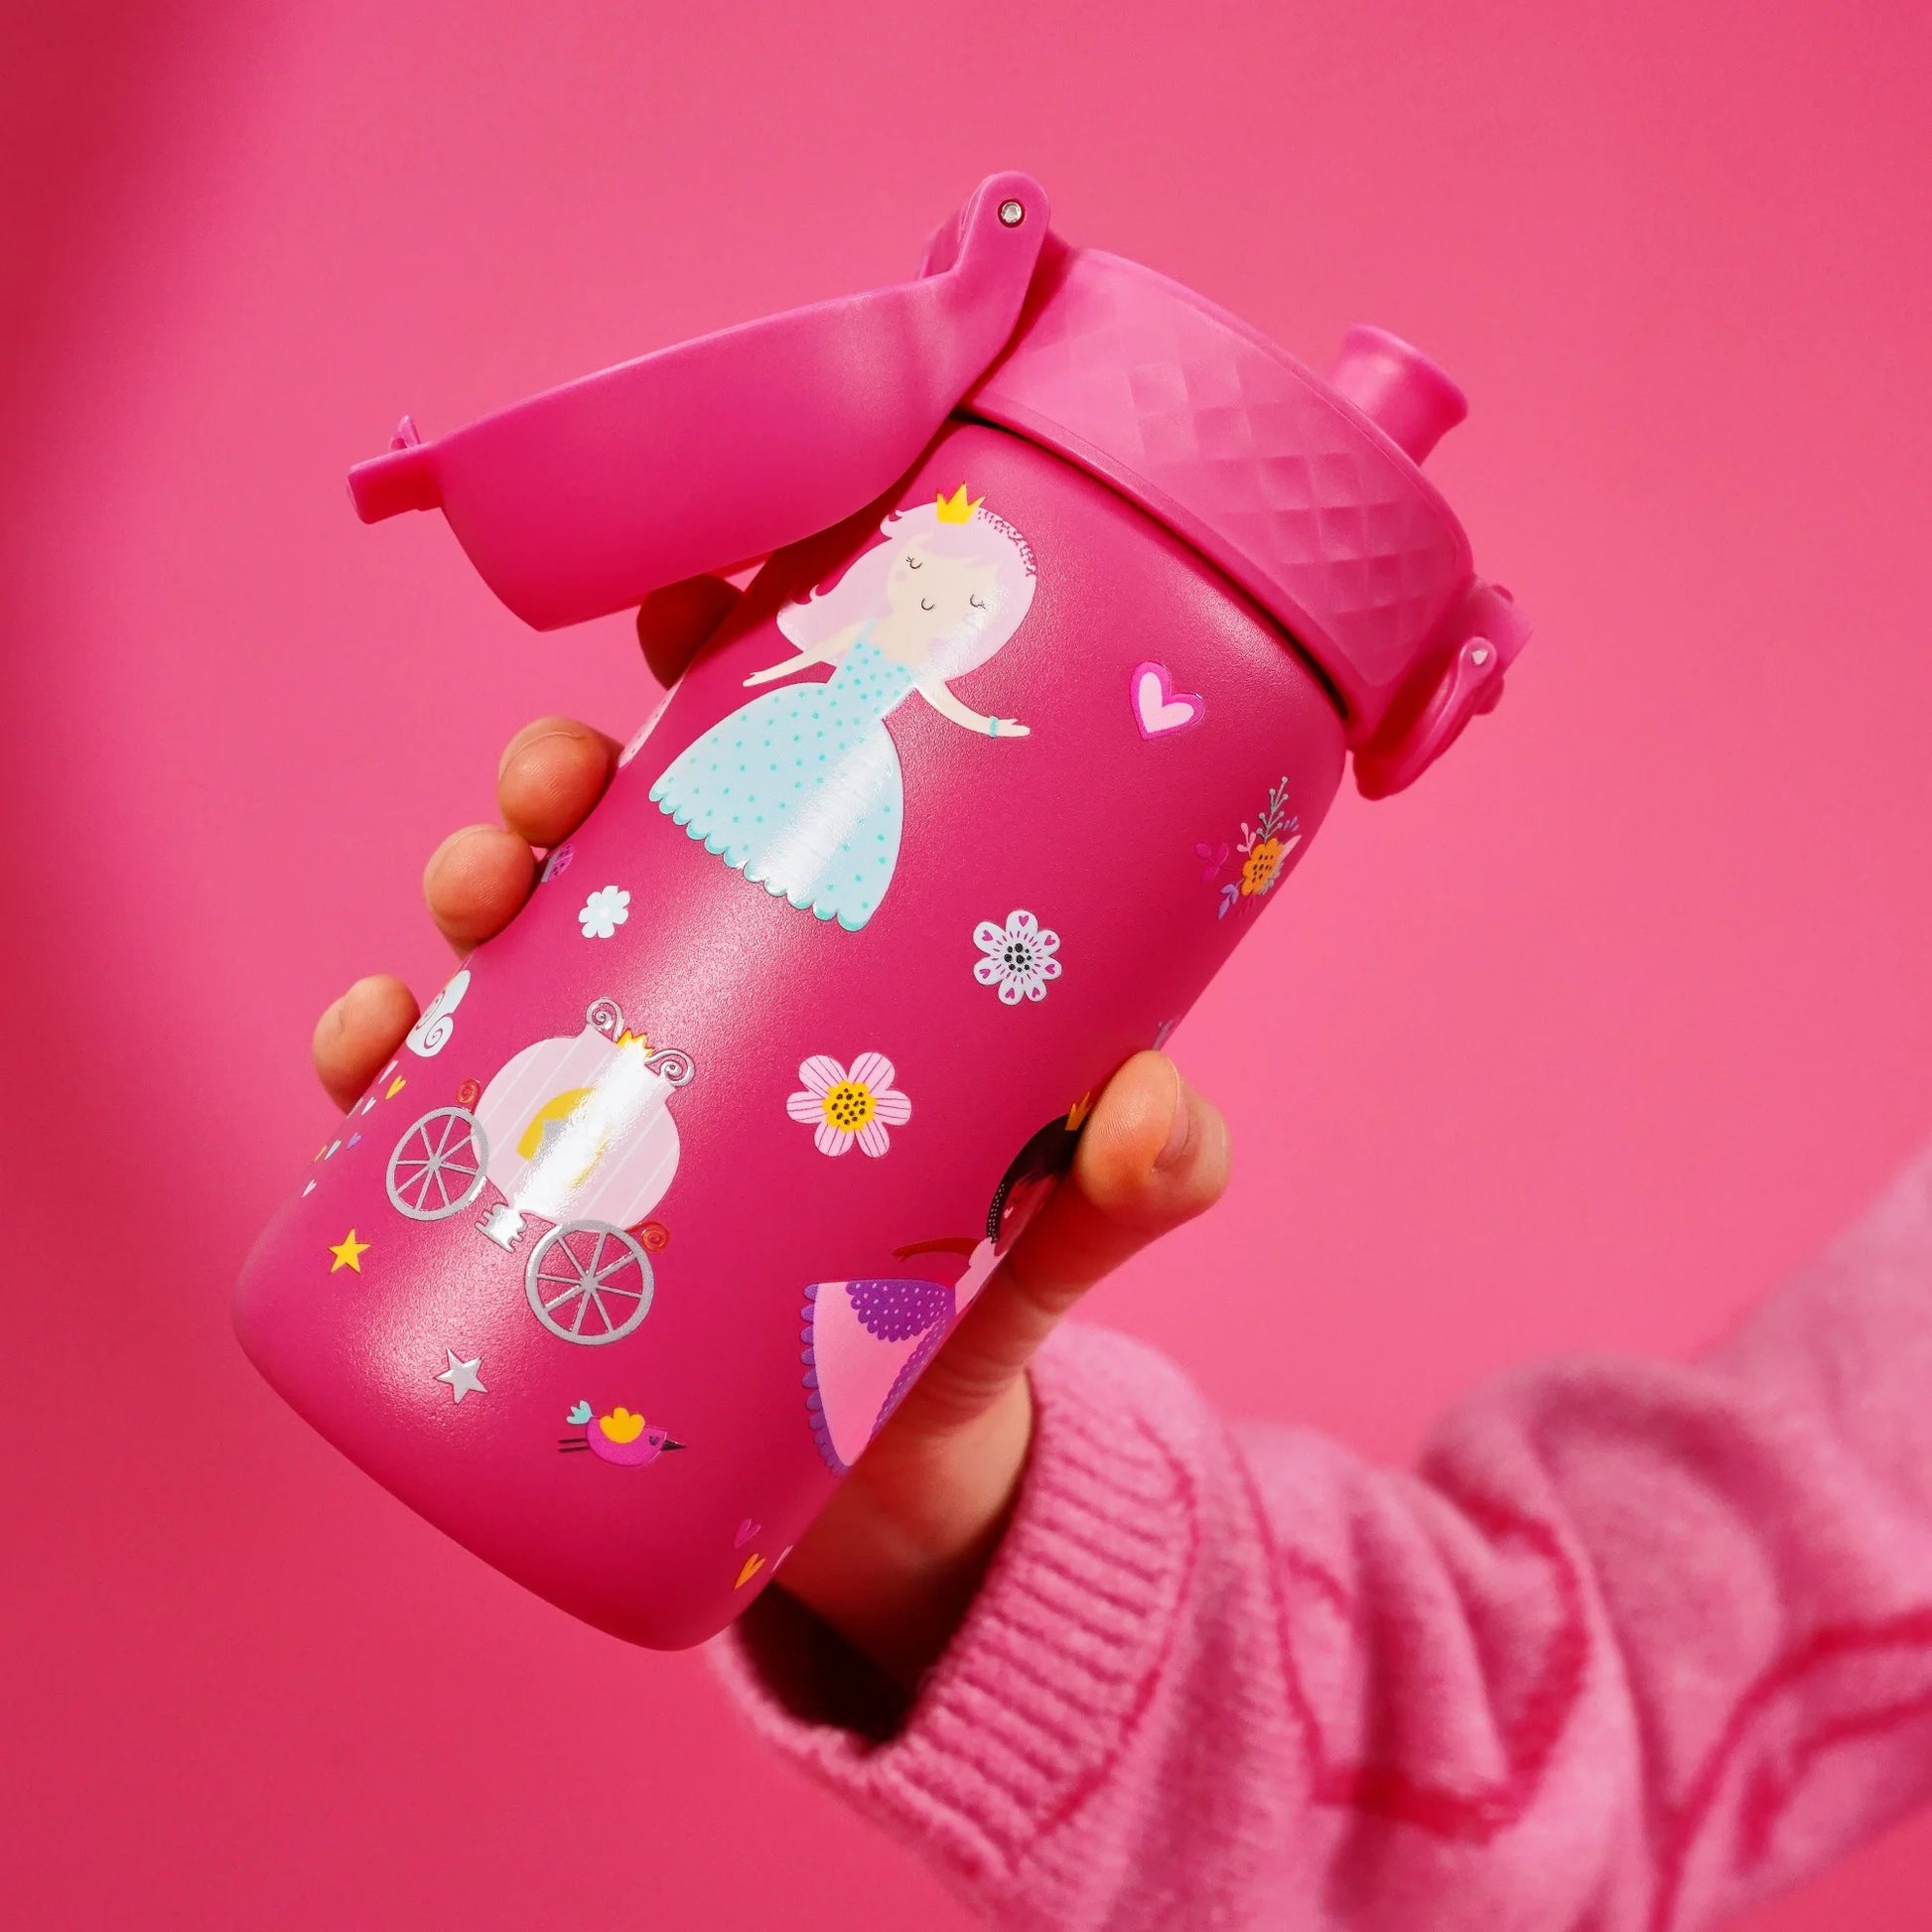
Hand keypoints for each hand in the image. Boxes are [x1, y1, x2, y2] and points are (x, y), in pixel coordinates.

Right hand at [311, 576, 1230, 1693]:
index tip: (699, 599)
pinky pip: (434, 1108)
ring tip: (475, 888)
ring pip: (514, 945)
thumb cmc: (979, 1311)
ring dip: (470, 880)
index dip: (730, 667)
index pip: (777, 776)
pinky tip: (360, 1034)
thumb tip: (1148, 1104)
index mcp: (835, 951)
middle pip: (617, 840)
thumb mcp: (1070, 1231)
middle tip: (559, 779)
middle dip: (564, 775)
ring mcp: (617, 1090)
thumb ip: (1145, 1181)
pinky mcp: (545, 1201)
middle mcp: (712, 996)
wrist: (890, 1488)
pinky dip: (379, 1059)